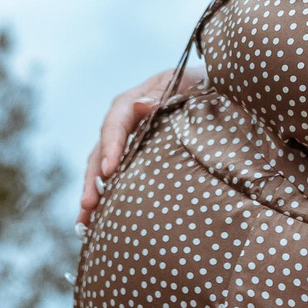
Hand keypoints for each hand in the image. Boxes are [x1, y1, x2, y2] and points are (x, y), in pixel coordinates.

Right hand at [76, 65, 199, 225]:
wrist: (223, 92)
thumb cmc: (210, 86)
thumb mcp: (192, 84)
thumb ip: (167, 93)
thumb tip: (141, 105)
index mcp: (141, 97)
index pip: (117, 120)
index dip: (111, 145)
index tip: (108, 170)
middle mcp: (130, 119)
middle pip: (103, 148)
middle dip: (93, 179)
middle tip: (88, 205)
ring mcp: (132, 138)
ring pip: (104, 166)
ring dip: (94, 193)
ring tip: (84, 223)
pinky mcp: (139, 156)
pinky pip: (118, 176)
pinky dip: (107, 198)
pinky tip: (97, 223)